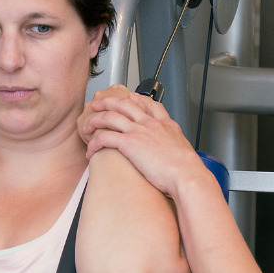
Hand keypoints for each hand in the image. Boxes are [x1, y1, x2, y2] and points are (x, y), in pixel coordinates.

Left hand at [80, 87, 206, 198]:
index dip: (137, 99)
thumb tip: (176, 153)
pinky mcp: (130, 143)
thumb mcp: (184, 150)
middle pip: (124, 103)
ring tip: (86, 126)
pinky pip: (105, 137)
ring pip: (110, 116)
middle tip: (98, 105)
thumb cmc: (186, 169)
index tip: (130, 97)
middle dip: (108, 102)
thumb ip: (175, 145)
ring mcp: (139, 131)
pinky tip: (91, 150)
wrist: (186, 175)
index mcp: (165, 124)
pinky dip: (94, 143)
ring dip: (94, 120)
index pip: (149, 104)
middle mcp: (151, 123)